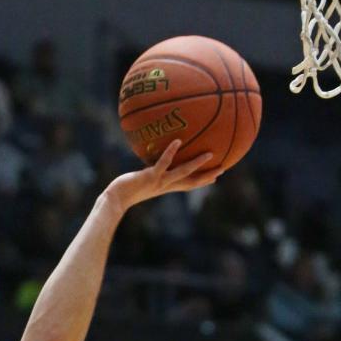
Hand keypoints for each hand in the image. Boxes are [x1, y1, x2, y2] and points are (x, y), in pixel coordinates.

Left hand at [107, 140, 223, 214]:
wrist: (116, 199)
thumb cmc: (126, 188)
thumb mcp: (141, 178)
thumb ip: (149, 168)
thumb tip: (151, 157)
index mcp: (167, 186)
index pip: (190, 184)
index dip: (204, 180)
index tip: (216, 175)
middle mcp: (167, 186)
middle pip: (193, 182)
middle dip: (208, 175)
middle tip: (224, 167)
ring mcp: (160, 182)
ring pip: (183, 173)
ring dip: (197, 164)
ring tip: (210, 153)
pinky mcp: (151, 177)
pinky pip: (163, 163)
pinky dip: (171, 153)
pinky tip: (178, 141)